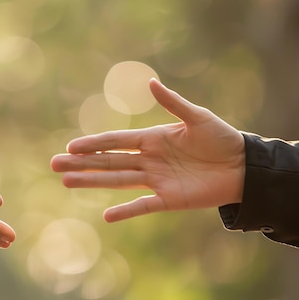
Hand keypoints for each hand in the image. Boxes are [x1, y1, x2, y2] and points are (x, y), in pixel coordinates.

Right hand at [51, 78, 244, 221]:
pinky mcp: (169, 199)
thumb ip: (173, 103)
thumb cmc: (222, 138)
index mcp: (152, 139)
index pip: (116, 141)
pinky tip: (107, 216)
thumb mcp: (197, 117)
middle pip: (108, 161)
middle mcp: (148, 160)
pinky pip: (143, 206)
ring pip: (117, 180)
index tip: (71, 146)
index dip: (93, 143)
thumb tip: (150, 83)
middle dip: (82, 163)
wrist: (243, 167)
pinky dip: (126, 211)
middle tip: (55, 164)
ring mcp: (156, 180)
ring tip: (67, 182)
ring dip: (93, 181)